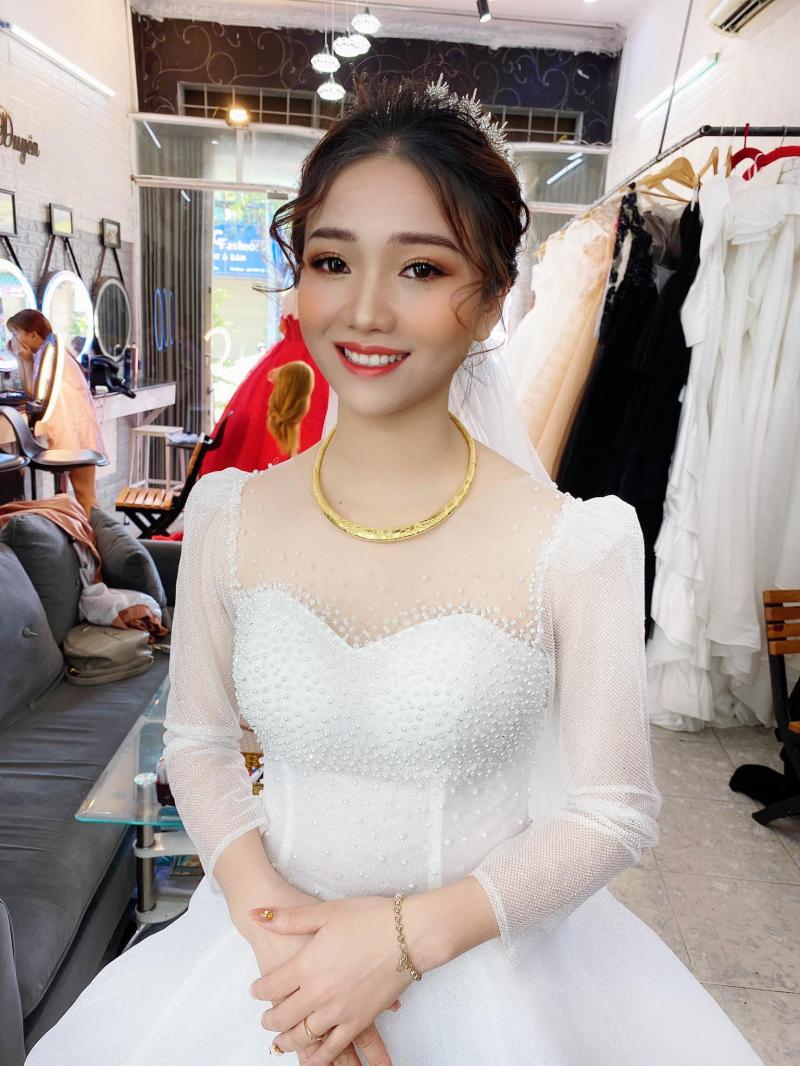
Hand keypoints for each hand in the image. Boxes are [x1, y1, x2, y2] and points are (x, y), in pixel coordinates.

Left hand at [249, 896, 411, 1065]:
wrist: (408, 934)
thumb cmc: (370, 918)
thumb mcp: (325, 912)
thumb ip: (289, 919)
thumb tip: (258, 915)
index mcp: (307, 964)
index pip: (271, 986)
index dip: (260, 991)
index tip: (257, 991)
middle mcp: (318, 992)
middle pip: (283, 1016)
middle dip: (270, 1020)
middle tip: (266, 1020)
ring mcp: (338, 1010)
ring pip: (303, 1036)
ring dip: (288, 1041)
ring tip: (281, 1041)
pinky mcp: (359, 1021)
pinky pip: (332, 1048)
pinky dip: (319, 1058)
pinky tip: (312, 1059)